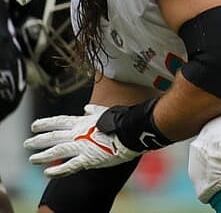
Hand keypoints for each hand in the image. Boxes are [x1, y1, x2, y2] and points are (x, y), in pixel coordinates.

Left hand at [25, 104, 140, 177]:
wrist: (132, 131)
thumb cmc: (122, 120)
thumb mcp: (106, 111)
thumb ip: (94, 111)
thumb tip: (86, 108)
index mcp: (82, 122)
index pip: (59, 121)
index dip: (45, 123)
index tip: (34, 126)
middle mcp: (78, 133)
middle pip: (53, 137)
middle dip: (38, 140)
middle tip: (27, 144)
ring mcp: (82, 146)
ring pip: (56, 151)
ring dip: (43, 155)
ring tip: (32, 159)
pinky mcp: (88, 159)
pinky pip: (69, 166)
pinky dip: (57, 170)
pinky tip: (47, 173)